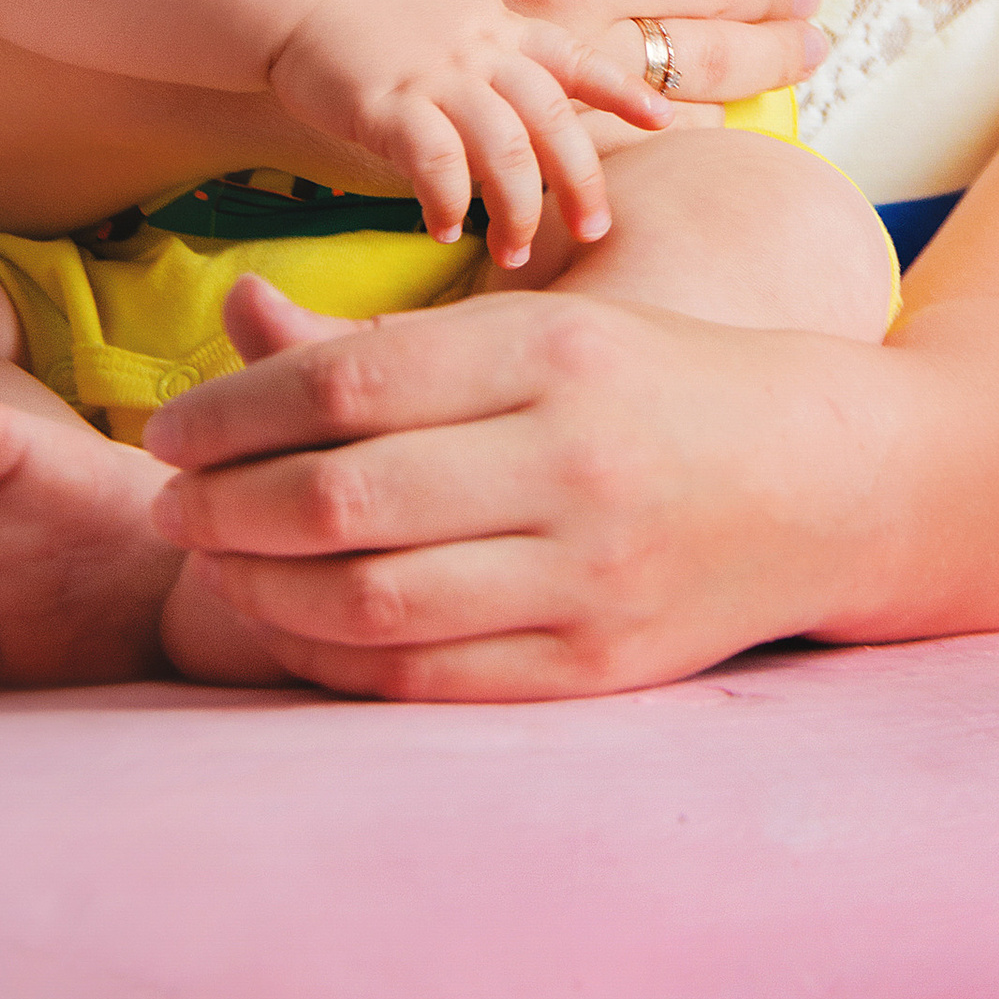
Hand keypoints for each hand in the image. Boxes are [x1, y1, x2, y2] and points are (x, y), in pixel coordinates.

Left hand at [139, 273, 895, 696]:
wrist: (831, 481)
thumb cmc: (657, 388)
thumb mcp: (544, 327)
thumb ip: (391, 342)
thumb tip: (236, 317)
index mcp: (555, 353)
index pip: (347, 383)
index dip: (232, 410)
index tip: (171, 430)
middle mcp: (574, 462)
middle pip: (343, 495)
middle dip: (223, 506)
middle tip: (167, 506)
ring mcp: (590, 575)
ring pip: (372, 598)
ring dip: (260, 590)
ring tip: (214, 567)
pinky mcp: (598, 668)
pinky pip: (427, 680)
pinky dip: (332, 660)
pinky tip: (290, 627)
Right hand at [265, 0, 666, 270]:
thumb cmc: (370, 9)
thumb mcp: (451, 14)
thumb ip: (495, 55)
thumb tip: (530, 109)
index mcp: (500, 26)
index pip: (576, 58)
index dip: (623, 89)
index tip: (665, 120)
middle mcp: (479, 48)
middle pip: (552, 117)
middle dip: (580, 179)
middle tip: (594, 232)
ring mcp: (435, 73)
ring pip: (504, 146)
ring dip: (517, 207)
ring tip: (515, 253)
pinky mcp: (385, 100)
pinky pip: (432, 159)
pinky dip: (446, 200)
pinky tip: (445, 230)